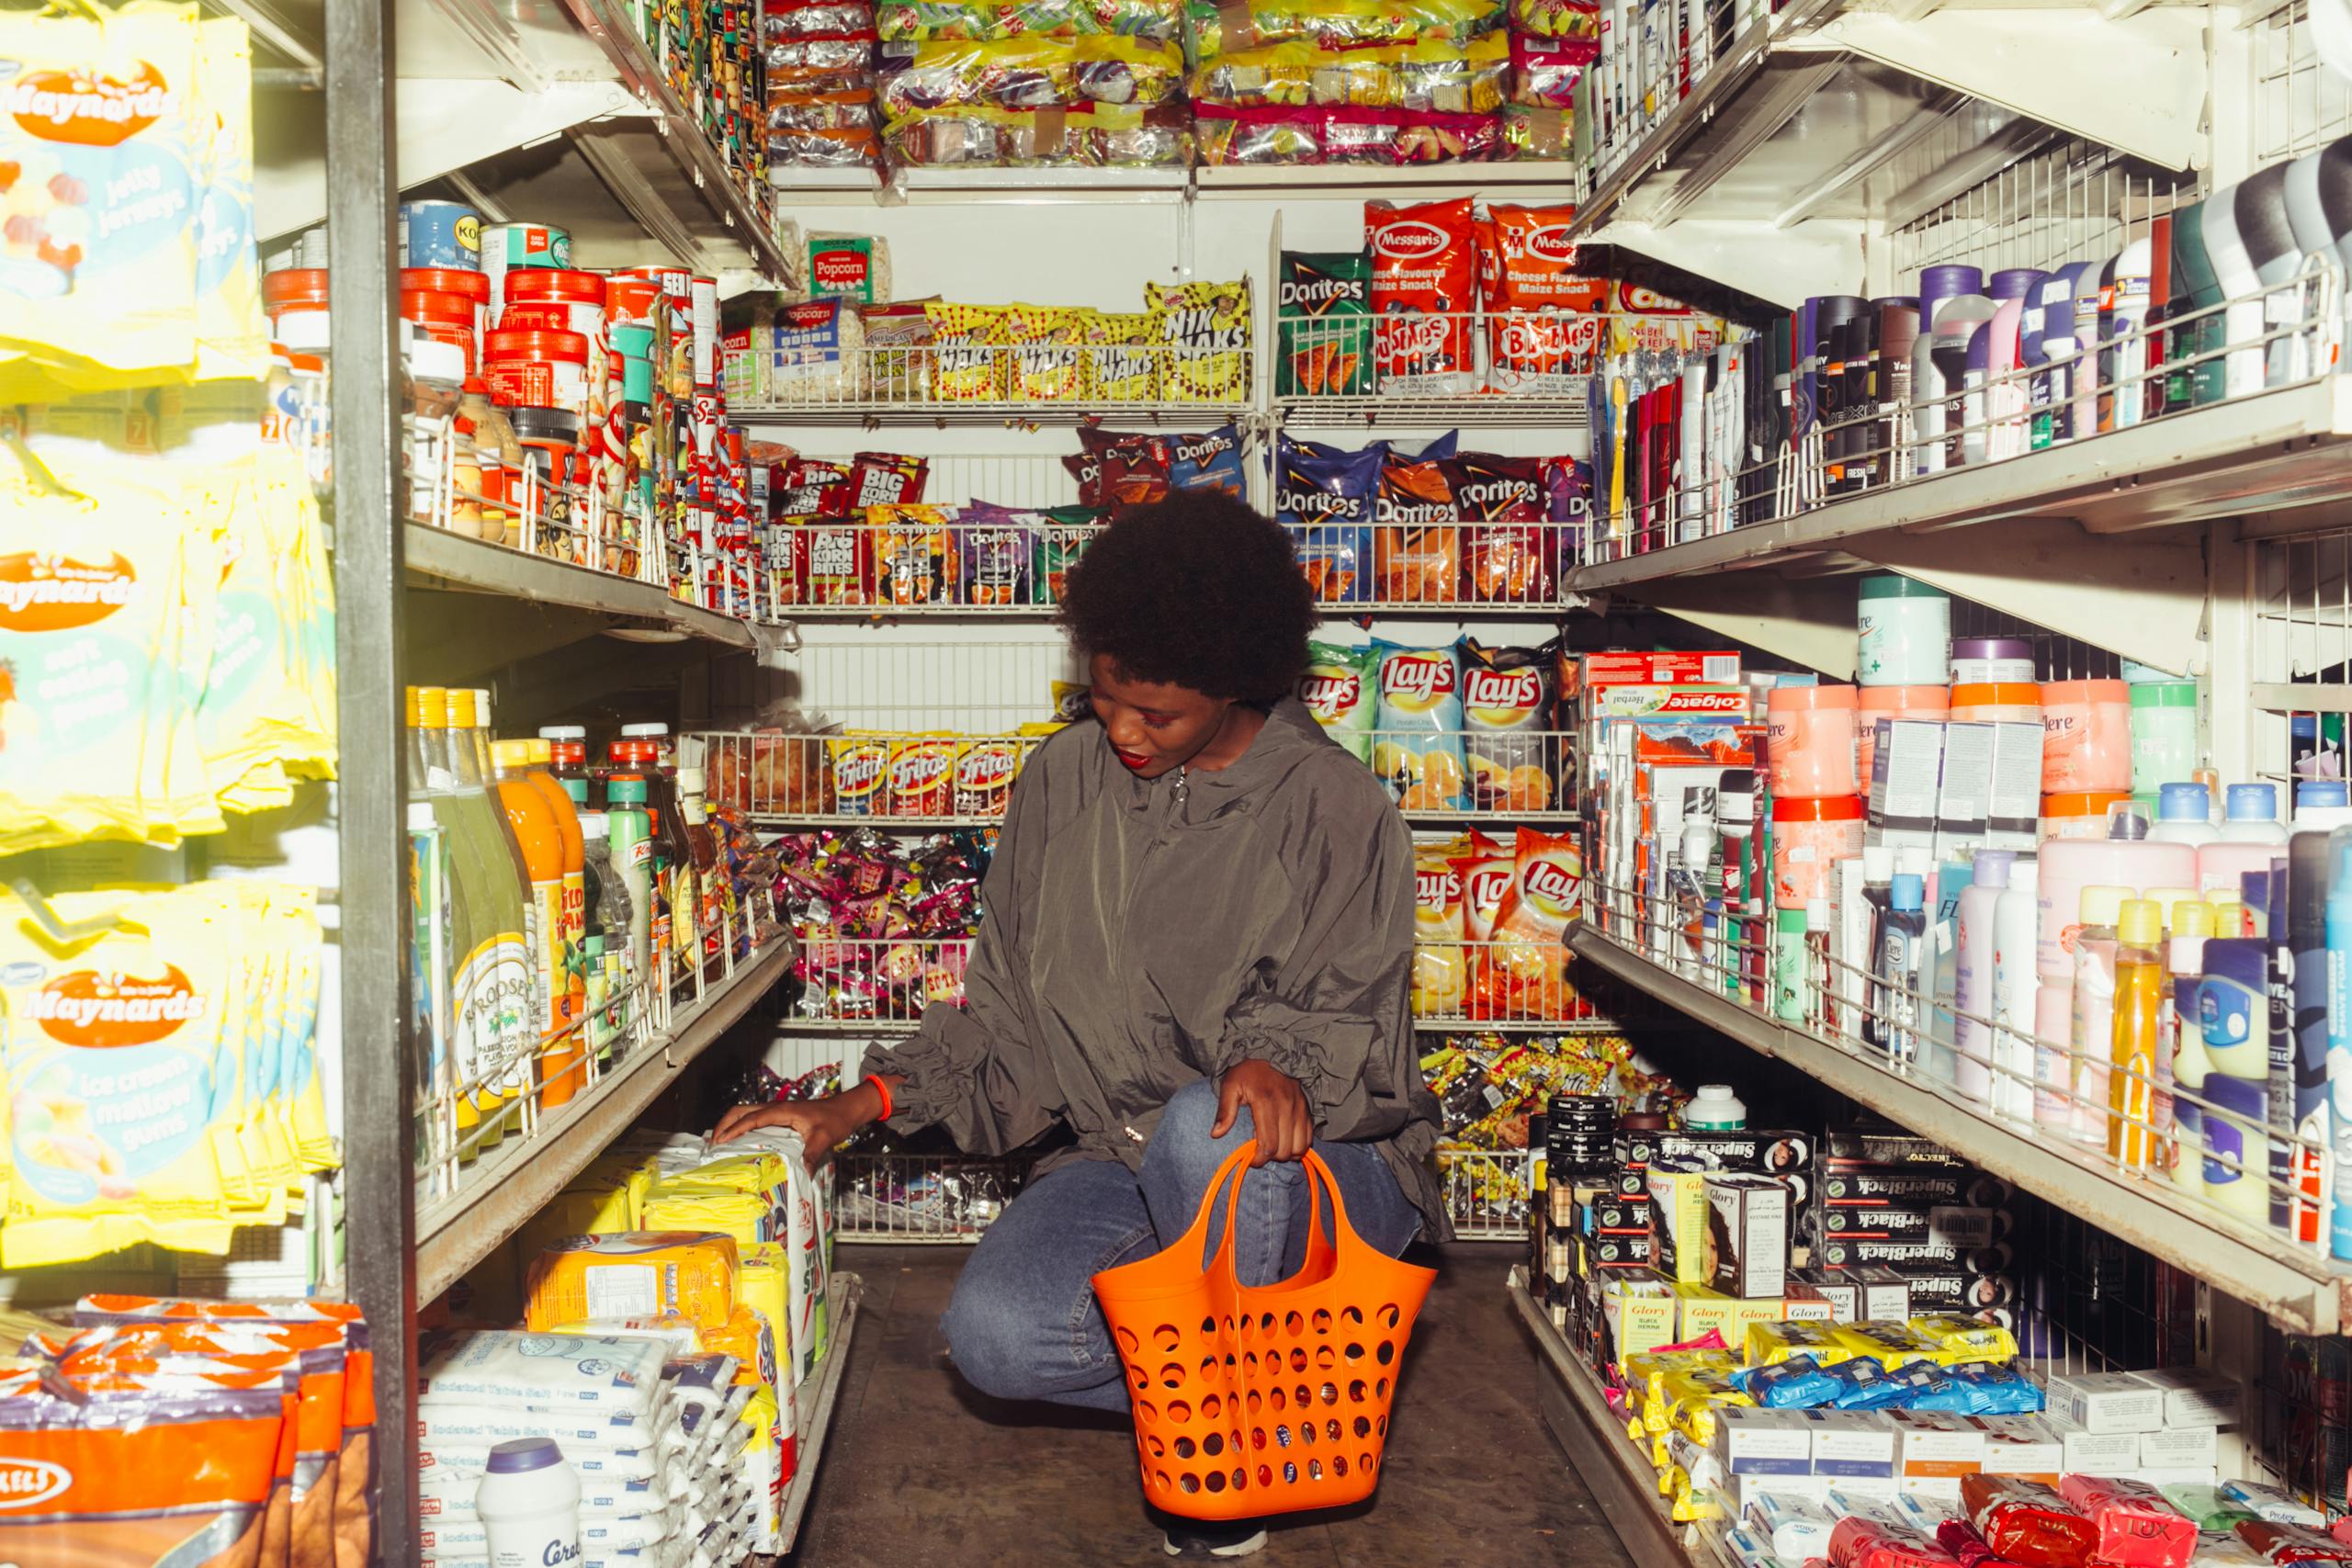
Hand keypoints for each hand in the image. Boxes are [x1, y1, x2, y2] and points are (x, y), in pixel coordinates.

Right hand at [711, 1093, 864, 1168]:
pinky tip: (739, 1144)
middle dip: (723, 1125)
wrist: (847, 1109)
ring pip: (745, 1114)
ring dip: (730, 1126)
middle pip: (740, 1111)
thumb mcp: (825, 1137)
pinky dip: (741, 1128)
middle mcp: (776, 1109)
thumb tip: (801, 1172)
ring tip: (718, 1146)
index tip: (719, 1142)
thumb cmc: (836, 1119)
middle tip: (711, 1146)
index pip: (751, 1118)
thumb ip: (811, 1153)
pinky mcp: (780, 1118)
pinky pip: (754, 1120)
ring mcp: (777, 1113)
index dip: (734, 1129)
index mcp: (782, 1111)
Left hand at [1212, 1059, 1312, 1165]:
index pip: (1268, 1144)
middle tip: (1260, 1152)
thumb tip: (1216, 1134)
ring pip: (1300, 1148)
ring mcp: (1300, 1108)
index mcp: (1266, 1102)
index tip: (1250, 1160)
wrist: (1270, 1052)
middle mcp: (1287, 1106)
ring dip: (1286, 1154)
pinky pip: (1309, 1138)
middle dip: (1271, 1158)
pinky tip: (1285, 1141)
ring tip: (1273, 1147)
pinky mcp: (1307, 1109)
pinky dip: (1298, 1146)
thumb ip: (1224, 1110)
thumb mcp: (1229, 1086)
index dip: (1259, 1159)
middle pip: (1285, 1150)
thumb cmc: (1247, 1072)